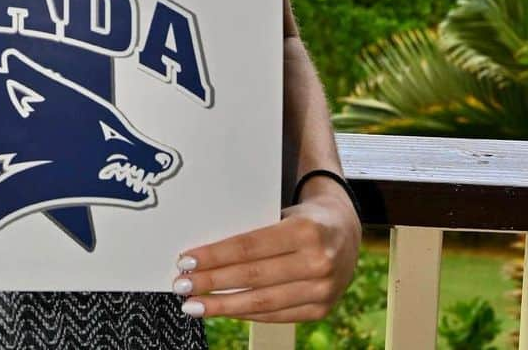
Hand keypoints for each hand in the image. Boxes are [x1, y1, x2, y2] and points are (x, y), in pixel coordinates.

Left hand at [171, 178, 361, 322]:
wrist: (345, 230)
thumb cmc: (300, 216)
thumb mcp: (281, 211)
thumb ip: (251, 228)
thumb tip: (203, 249)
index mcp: (305, 230)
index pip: (249, 246)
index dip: (215, 255)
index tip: (186, 260)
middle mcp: (318, 262)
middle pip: (252, 277)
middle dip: (211, 282)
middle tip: (181, 285)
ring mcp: (323, 290)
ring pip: (262, 302)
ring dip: (222, 306)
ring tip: (194, 305)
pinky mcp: (322, 310)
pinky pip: (276, 315)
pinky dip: (246, 313)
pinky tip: (223, 310)